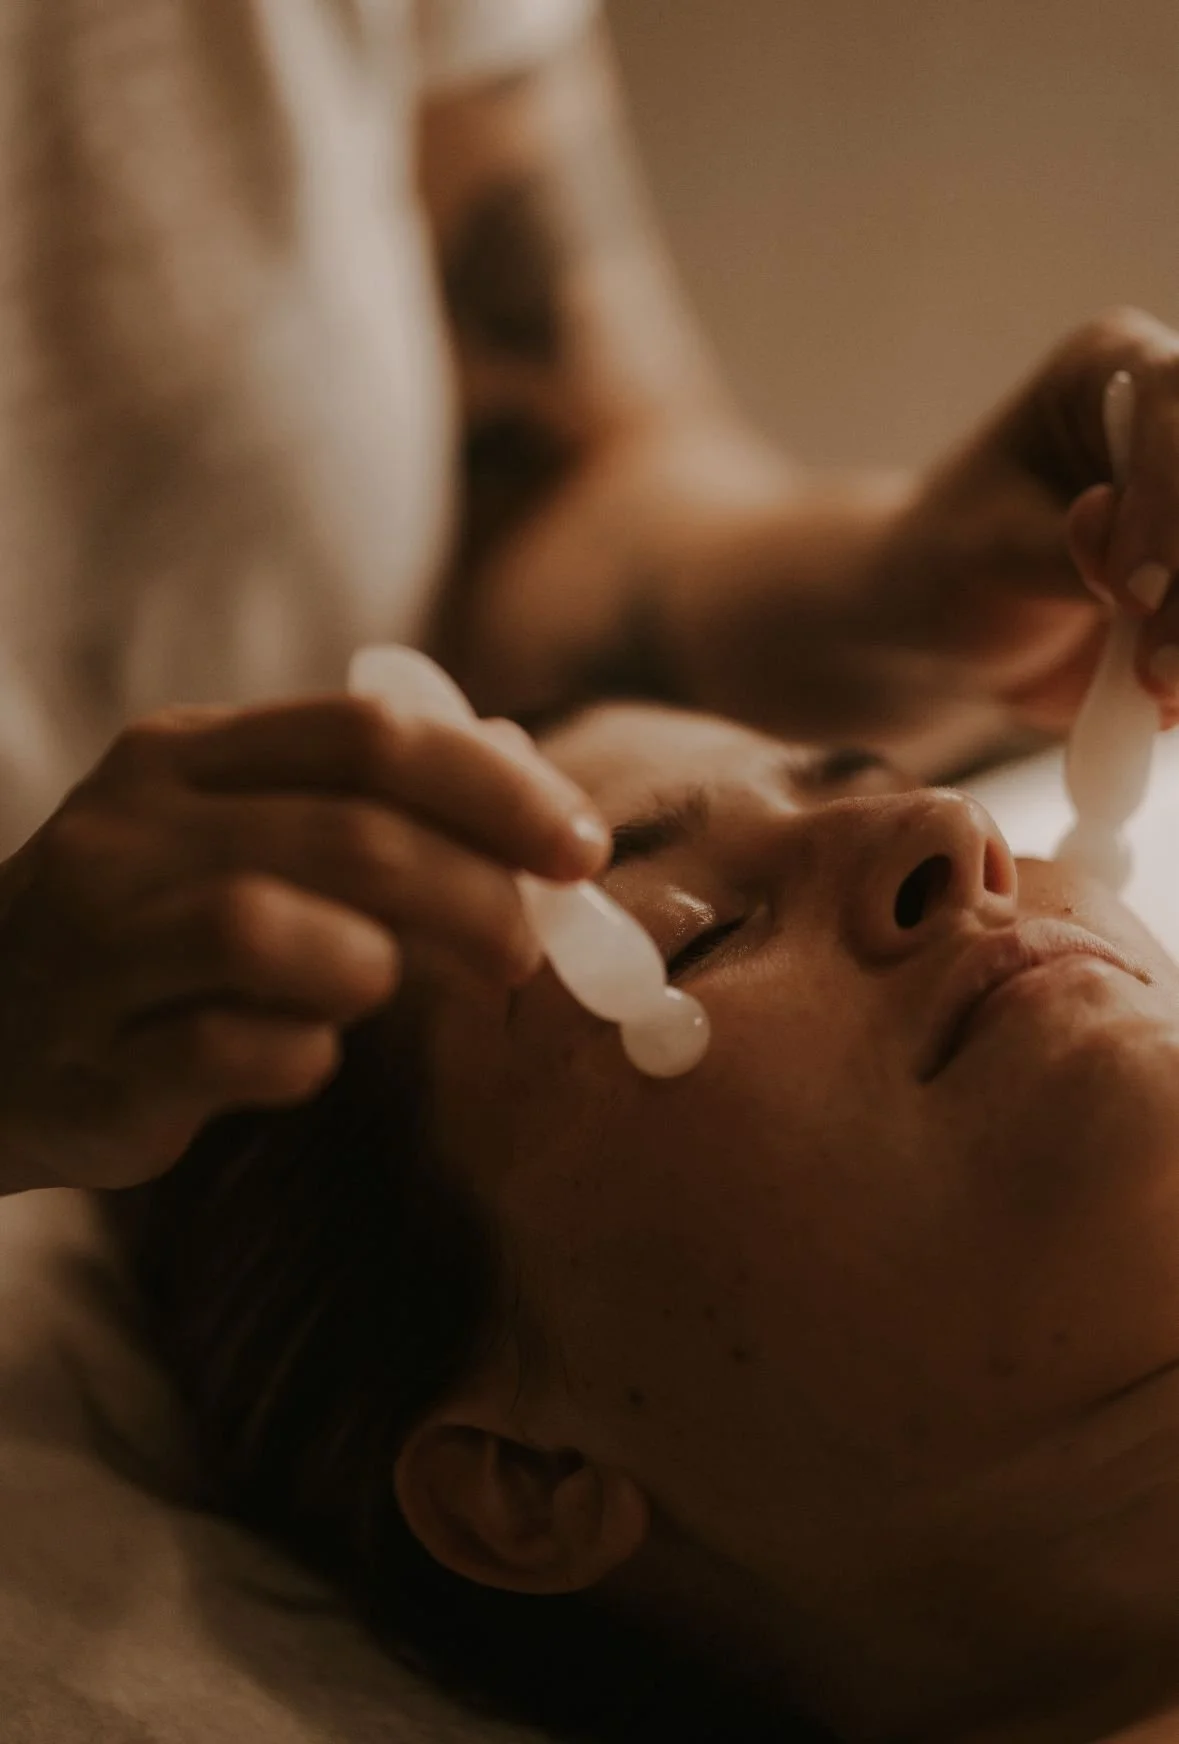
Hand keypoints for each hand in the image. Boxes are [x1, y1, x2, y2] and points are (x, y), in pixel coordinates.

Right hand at [0, 696, 606, 1193]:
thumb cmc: (148, 935)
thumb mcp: (233, 836)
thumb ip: (365, 813)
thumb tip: (537, 816)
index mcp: (185, 756)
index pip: (367, 735)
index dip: (495, 787)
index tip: (579, 847)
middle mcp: (132, 829)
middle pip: (348, 834)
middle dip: (472, 892)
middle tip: (527, 949)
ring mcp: (98, 943)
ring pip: (267, 927)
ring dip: (372, 964)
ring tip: (384, 989)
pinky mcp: (92, 1059)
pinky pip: (226, 1048)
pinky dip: (297, 1054)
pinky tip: (304, 1055)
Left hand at [883, 306, 1178, 732]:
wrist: (950, 629)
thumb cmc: (952, 564)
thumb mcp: (989, 550)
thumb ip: (1066, 550)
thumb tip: (1133, 557)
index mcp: (1113, 371)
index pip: (1176, 400)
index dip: (1169, 496)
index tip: (1132, 592)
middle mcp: (1178, 422)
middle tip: (1156, 668)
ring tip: (1153, 691)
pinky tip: (1159, 701)